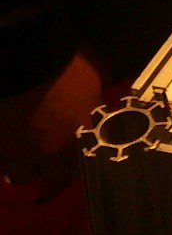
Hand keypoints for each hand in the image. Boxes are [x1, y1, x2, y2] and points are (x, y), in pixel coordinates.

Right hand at [0, 51, 103, 184]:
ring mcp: (17, 151)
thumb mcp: (98, 77)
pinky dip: (6, 159)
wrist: (27, 55)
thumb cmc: (70, 63)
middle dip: (56, 169)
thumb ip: (96, 101)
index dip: (84, 164)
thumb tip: (95, 108)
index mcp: (79, 138)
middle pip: (51, 178)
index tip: (84, 156)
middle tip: (56, 155)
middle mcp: (48, 153)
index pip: (85, 168)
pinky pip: (1, 164)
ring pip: (22, 175)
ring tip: (31, 153)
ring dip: (29, 167)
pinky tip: (10, 147)